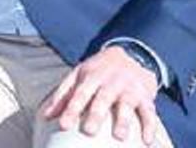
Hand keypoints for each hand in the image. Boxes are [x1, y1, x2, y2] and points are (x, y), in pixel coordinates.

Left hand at [41, 46, 164, 144]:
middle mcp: (110, 82)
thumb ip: (63, 95)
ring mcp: (129, 89)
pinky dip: (150, 126)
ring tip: (120, 136)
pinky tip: (147, 141)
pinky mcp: (146, 97)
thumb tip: (45, 115)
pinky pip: (149, 112)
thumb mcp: (79, 76)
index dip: (70, 109)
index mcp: (91, 77)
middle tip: (89, 131)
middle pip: (102, 99)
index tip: (63, 125)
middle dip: (96, 115)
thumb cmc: (98, 71)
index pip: (79, 93)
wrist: (131, 55)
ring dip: (124, 120)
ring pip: (127, 105)